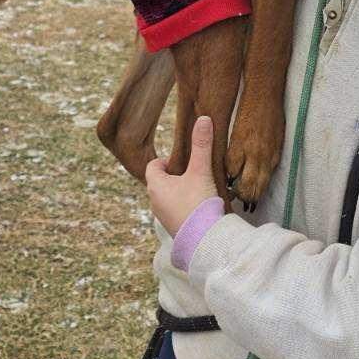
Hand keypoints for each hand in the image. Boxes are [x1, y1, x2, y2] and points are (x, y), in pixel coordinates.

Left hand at [145, 117, 220, 238]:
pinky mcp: (175, 229)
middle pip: (160, 182)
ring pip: (168, 198)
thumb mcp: (201, 171)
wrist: (205, 240)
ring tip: (199, 189)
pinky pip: (176, 212)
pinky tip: (201, 206)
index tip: (182, 160)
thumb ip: (202, 145)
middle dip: (175, 176)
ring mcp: (163, 217)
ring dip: (180, 192)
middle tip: (193, 172)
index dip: (166, 161)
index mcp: (155, 186)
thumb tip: (203, 118)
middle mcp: (154, 202)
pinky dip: (185, 206)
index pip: (153, 167)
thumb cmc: (198, 203)